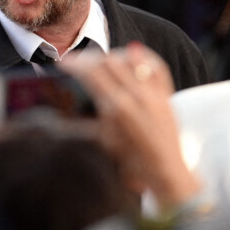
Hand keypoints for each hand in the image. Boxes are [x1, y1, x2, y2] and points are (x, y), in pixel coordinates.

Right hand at [59, 43, 200, 210]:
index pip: (92, 74)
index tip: (64, 63)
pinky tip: (131, 56)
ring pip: (130, 59)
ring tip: (100, 60)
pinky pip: (155, 65)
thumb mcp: (103, 142)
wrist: (167, 174)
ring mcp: (153, 94)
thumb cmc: (133, 165)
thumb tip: (62, 110)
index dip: (75, 64)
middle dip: (89, 58)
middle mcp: (137, 97)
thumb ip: (86, 121)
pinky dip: (142, 57)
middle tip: (78, 61)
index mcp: (117, 109)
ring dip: (112, 55)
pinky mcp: (166, 95)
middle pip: (109, 61)